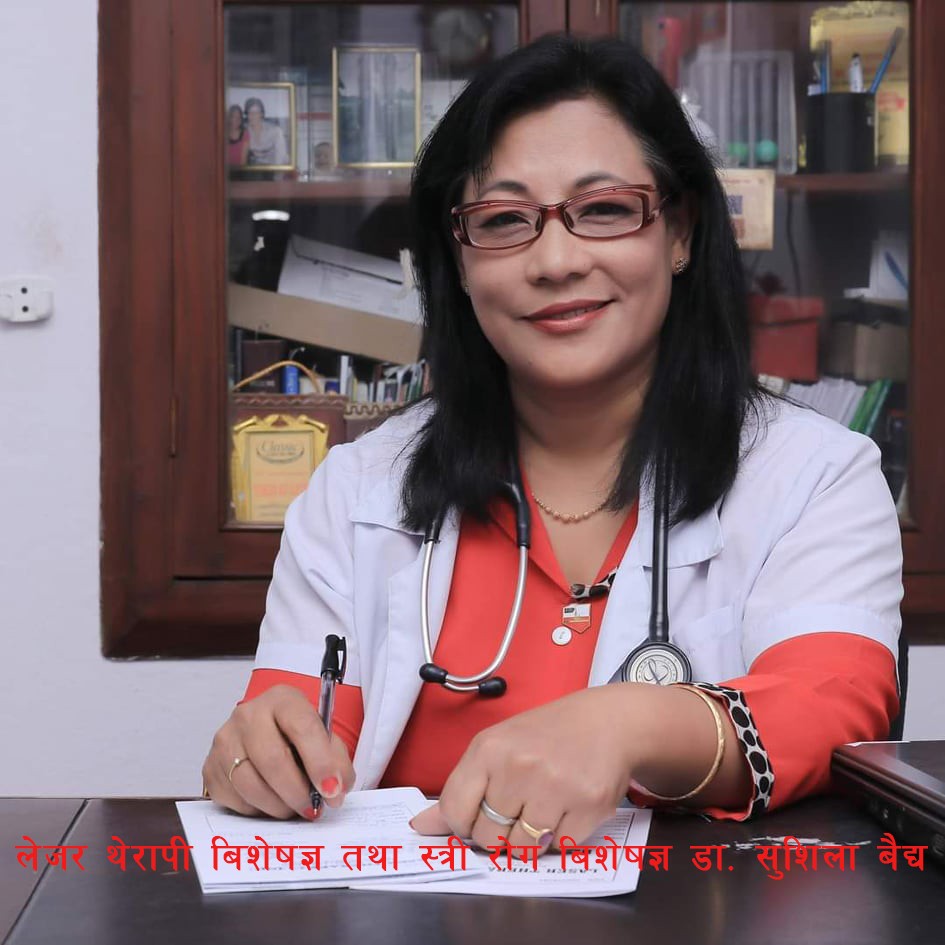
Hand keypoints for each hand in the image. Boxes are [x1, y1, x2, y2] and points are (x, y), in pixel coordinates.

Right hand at [202, 684, 354, 820]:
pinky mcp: (210, 767)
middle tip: (314, 809)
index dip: (320, 762)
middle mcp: (248, 715)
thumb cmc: (297, 736)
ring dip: (279, 806)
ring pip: (251, 785)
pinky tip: (271, 803)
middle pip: (273, 761)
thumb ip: (336, 760)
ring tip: (295, 809)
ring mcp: (225, 740)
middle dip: (298, 792)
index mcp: (282, 700)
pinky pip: (235, 800)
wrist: (266, 733)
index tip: (332, 789)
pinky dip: (257, 810)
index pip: (302, 728)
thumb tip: (335, 791)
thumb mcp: (323, 737)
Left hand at [409, 685, 636, 849]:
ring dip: (530, 838)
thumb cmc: (545, 736)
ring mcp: (555, 787)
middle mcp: (519, 766)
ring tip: (542, 807)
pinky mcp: (588, 806)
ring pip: (522, 847)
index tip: (478, 815)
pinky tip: (566, 808)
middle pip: (488, 836)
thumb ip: (461, 789)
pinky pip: (558, 847)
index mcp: (489, 748)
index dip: (463, 824)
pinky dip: (560, 836)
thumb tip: (420, 827)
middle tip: (518, 807)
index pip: (454, 812)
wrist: (606, 722)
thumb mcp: (497, 748)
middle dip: (499, 832)